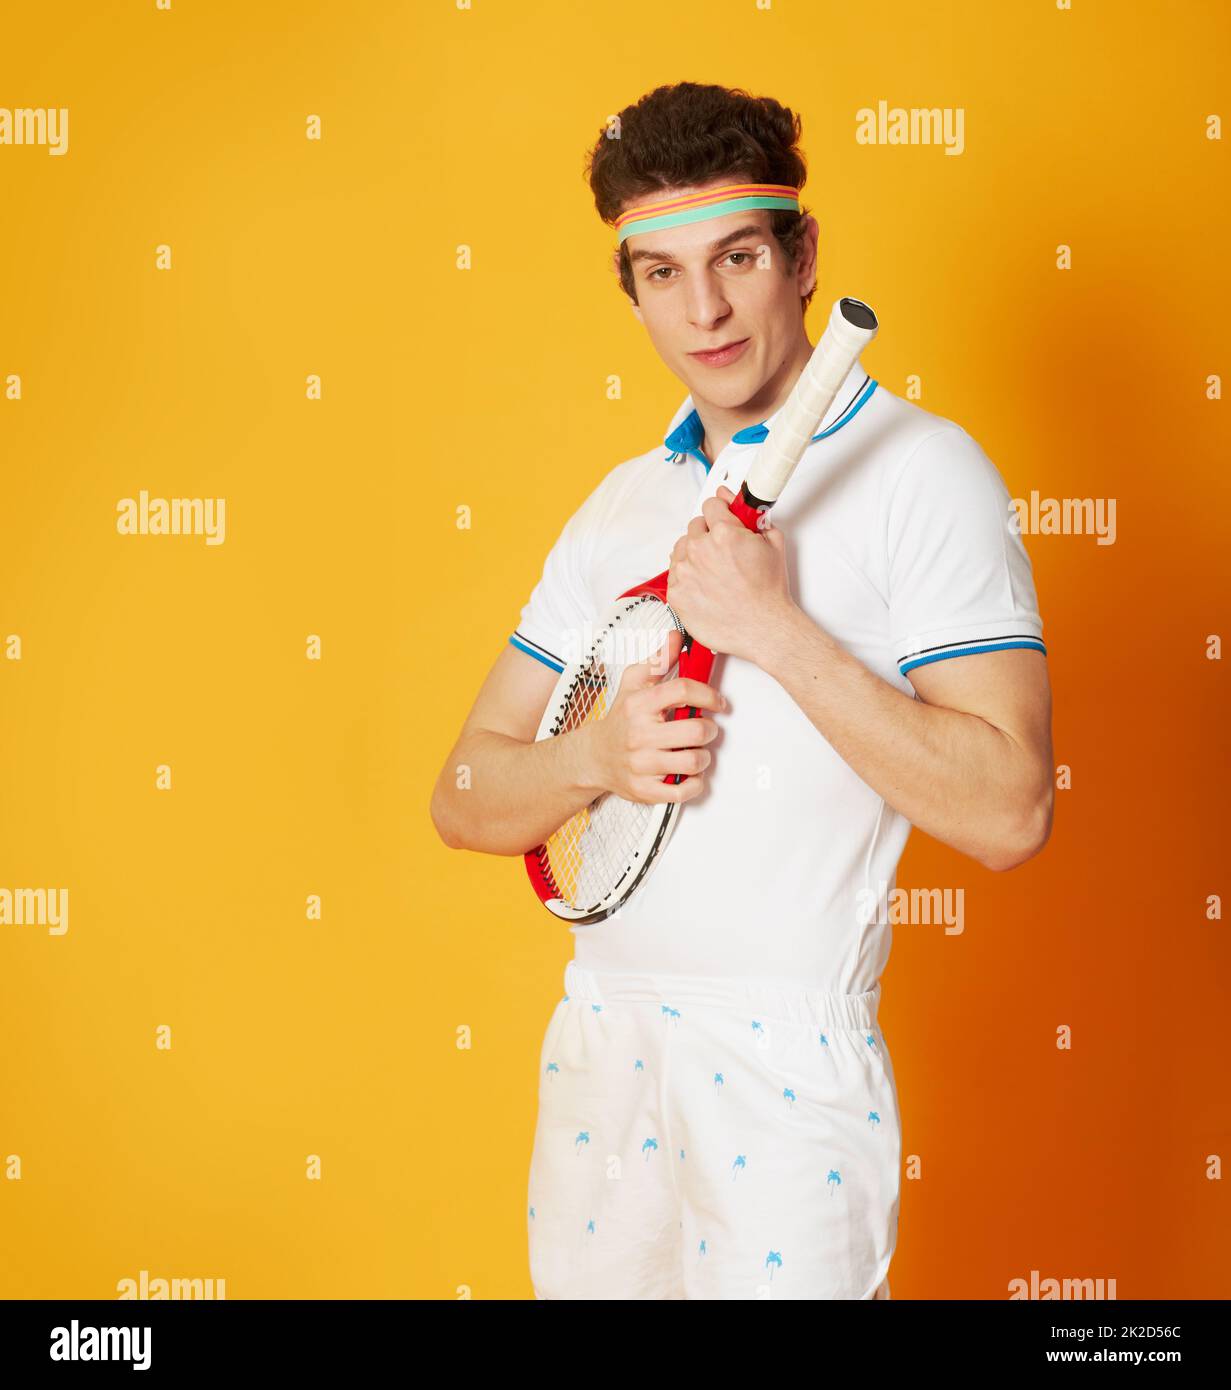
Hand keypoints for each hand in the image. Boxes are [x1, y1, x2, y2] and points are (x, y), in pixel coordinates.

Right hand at [585, 628, 724, 804]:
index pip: (682, 691)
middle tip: (705, 729)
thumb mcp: (633, 683)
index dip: (708, 694)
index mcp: (639, 705)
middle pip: (695, 731)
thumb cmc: (620, 719)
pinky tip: (690, 772)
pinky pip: (683, 790)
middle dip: (709, 729)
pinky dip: (695, 783)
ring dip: (704, 756)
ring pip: (694, 761)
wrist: (593, 756)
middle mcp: (640, 735)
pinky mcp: (645, 790)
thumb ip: (657, 659)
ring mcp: (642, 765)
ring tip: (696, 750)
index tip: (717, 702)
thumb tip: (676, 637)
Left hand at [666, 485, 795, 663]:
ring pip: (681, 549)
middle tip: (724, 551)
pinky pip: (674, 574)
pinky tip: (705, 586)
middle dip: (709, 535)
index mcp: (723, 534)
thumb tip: (742, 506)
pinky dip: (687, 578)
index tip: (721, 518)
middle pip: (695, 527)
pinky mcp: (676, 594)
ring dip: (694, 555)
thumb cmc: (768, 593)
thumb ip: (754, 518)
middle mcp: (700, 551)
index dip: (720, 512)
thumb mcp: (773, 544)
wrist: (763, 627)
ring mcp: (684, 573)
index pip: (711, 505)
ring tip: (715, 572)